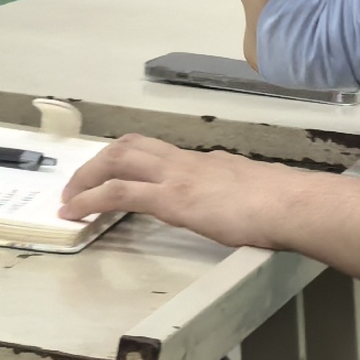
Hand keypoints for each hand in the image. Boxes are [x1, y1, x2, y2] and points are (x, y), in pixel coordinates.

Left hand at [60, 134, 309, 251]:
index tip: (111, 176)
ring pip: (116, 161)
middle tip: (76, 186)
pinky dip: (90, 200)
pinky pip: (119, 193)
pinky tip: (75, 214)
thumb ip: (234, 194)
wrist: (291, 204)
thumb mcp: (251, 192)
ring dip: (86, 178)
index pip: (156, 152)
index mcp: (204, 161)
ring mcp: (176, 176)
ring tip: (68, 200)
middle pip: (128, 146)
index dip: (127, 161)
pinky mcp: (171, 198)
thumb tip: (233, 204)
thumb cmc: (283, 205)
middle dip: (97, 163)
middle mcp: (185, 161)